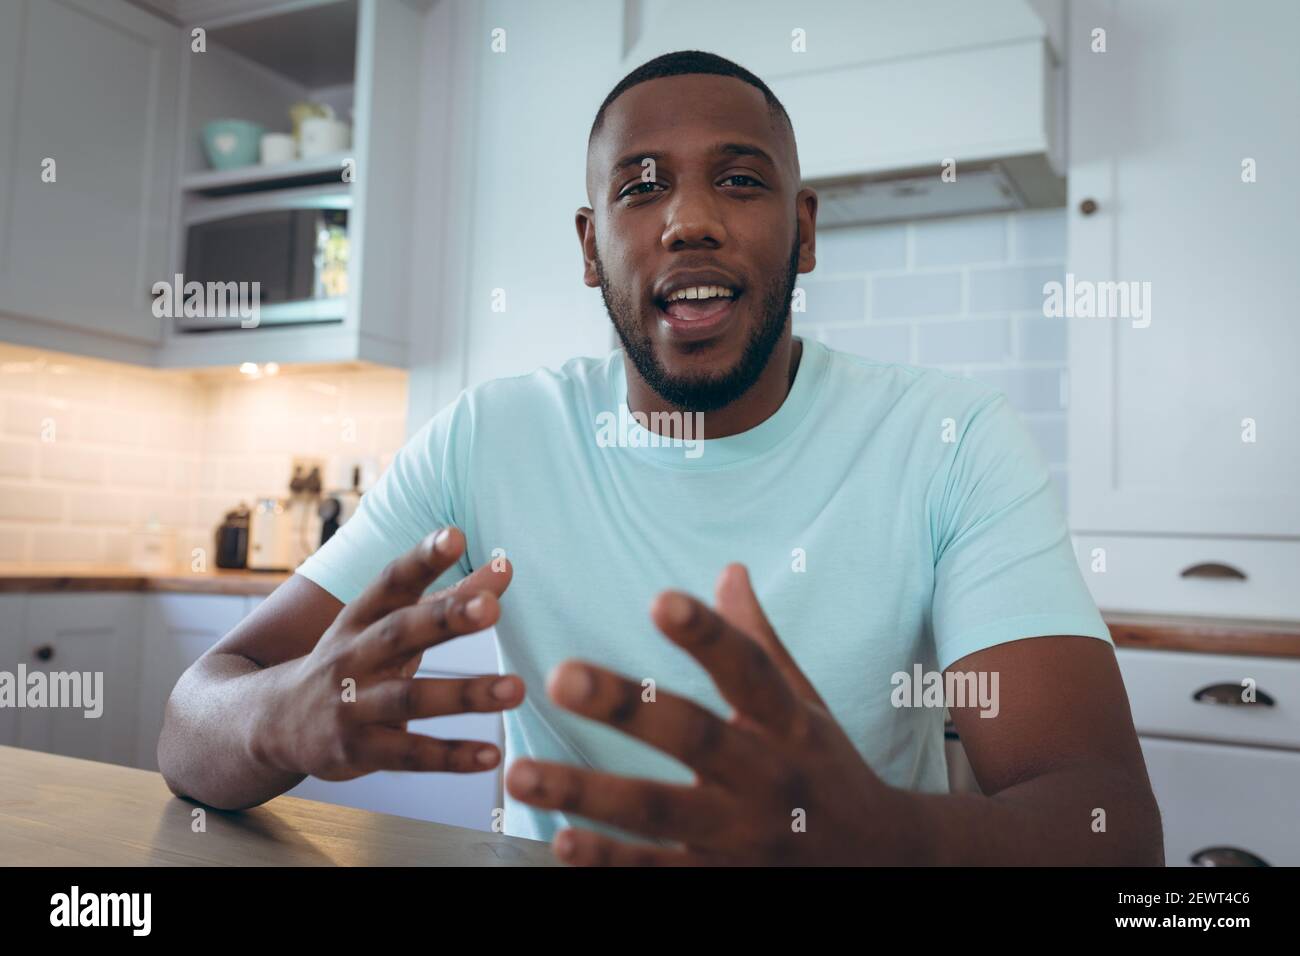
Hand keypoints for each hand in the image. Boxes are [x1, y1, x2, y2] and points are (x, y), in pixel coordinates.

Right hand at [256, 527, 523, 780]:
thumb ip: (449, 599)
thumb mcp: (387, 625)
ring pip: (410, 698)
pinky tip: (491, 756)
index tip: (454, 535)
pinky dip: (451, 757)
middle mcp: (351, 657)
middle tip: (491, 607)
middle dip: (444, 619)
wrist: (272, 721)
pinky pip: (409, 754)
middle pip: (398, 633)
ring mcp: (351, 705)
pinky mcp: (358, 751)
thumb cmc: (352, 660)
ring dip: (464, 694)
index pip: (390, 582)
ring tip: (515, 689)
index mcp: (360, 617)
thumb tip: (506, 567)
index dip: (421, 559)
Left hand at [505, 563, 912, 864]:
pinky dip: (610, 862)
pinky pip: (659, 874)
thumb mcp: (804, 705)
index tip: (663, 600)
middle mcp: (767, 776)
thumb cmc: (827, 770)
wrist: (883, 865)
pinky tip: (561, 842)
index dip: (708, 634)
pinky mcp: (723, 883)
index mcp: (788, 723)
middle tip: (561, 676)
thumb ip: (758, 642)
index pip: (748, 669)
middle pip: (695, 737)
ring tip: (523, 773)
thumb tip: (729, 570)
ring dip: (588, 793)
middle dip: (627, 708)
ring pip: (659, 812)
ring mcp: (744, 836)